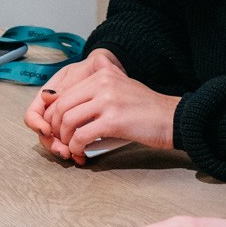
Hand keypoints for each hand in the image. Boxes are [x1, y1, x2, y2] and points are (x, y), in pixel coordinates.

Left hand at [37, 51, 177, 161]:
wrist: (172, 119)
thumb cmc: (145, 109)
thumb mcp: (119, 87)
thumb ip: (93, 89)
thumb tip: (56, 98)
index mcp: (102, 74)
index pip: (64, 93)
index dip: (54, 114)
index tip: (56, 128)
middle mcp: (103, 83)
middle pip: (61, 106)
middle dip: (55, 127)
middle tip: (59, 141)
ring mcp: (108, 101)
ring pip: (68, 120)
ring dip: (64, 139)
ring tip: (70, 148)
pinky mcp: (114, 121)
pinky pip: (81, 135)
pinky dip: (76, 147)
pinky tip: (80, 152)